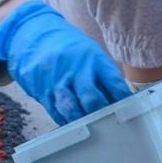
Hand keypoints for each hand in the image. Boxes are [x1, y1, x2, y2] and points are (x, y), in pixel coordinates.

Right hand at [0, 0, 130, 123]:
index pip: (113, 83)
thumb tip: (120, 101)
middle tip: (109, 126)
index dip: (122, 101)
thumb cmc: (68, 47)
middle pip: (91, 98)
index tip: (128, 112)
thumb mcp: (90, 52)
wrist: (33, 33)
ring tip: (91, 129)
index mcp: (92, 57)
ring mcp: (56, 80)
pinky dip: (66, 121)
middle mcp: (75, 69)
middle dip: (102, 115)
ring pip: (71, 108)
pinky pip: (55, 112)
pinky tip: (73, 125)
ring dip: (82, 122)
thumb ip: (103, 75)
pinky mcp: (42, 90)